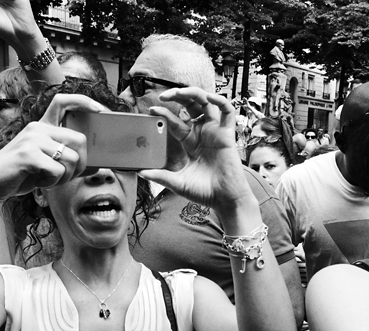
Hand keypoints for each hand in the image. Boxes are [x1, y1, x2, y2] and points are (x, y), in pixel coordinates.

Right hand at [0, 94, 102, 203]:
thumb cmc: (20, 175)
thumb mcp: (47, 166)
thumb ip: (69, 163)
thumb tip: (96, 167)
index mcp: (42, 127)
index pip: (63, 102)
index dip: (83, 101)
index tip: (100, 110)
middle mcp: (37, 128)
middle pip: (79, 139)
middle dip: (80, 163)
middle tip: (66, 175)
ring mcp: (32, 139)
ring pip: (71, 158)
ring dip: (65, 177)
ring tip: (47, 179)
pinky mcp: (28, 154)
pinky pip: (57, 171)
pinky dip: (52, 182)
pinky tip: (38, 181)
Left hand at [141, 88, 252, 210]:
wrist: (224, 201)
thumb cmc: (205, 192)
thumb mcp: (177, 182)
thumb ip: (160, 176)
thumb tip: (140, 172)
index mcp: (191, 142)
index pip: (176, 122)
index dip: (164, 113)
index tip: (152, 110)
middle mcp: (203, 134)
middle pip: (191, 106)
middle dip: (178, 97)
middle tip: (163, 96)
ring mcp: (215, 133)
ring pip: (207, 103)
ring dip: (194, 93)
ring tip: (180, 92)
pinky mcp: (227, 135)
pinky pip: (228, 112)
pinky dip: (220, 101)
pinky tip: (209, 98)